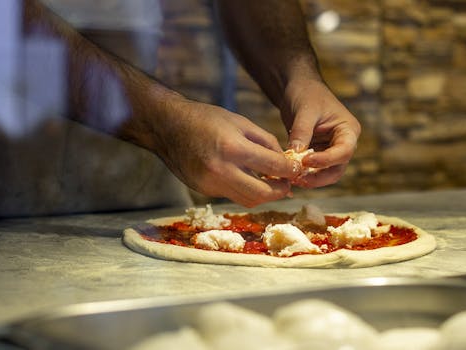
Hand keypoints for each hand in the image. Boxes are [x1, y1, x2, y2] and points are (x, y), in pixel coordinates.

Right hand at [151, 99, 299, 206]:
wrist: (167, 126)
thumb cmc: (206, 118)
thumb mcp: (240, 122)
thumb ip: (266, 142)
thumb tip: (285, 162)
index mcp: (233, 148)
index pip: (272, 167)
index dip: (290, 170)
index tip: (297, 169)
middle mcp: (221, 170)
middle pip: (261, 194)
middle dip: (279, 191)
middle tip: (287, 184)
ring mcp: (210, 184)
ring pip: (247, 200)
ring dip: (263, 195)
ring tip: (270, 183)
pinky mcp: (203, 190)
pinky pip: (231, 195)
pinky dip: (243, 190)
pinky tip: (247, 179)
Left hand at [280, 78, 360, 187]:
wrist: (298, 89)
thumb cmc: (307, 94)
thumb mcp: (305, 111)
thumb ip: (301, 132)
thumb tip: (295, 154)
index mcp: (348, 130)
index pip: (344, 151)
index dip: (326, 160)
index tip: (305, 161)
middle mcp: (343, 143)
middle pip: (337, 169)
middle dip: (319, 177)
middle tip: (298, 178)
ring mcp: (331, 151)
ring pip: (326, 174)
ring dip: (310, 180)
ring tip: (292, 179)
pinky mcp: (318, 155)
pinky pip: (314, 171)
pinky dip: (303, 175)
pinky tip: (290, 175)